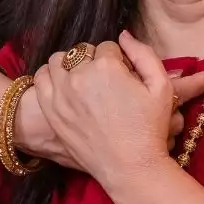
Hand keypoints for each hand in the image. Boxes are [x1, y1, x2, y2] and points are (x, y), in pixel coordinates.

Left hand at [33, 33, 203, 188]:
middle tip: (105, 81)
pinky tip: (63, 84)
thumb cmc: (149, 129)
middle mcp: (80, 76)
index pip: (108, 46)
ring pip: (59, 60)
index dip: (119, 60)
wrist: (130, 167)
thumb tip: (123, 35)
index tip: (124, 76)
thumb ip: (144, 54)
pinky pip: (41, 78)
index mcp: (107, 67)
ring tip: (83, 79)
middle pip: (83, 51)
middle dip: (95, 61)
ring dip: (70, 64)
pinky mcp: (51, 110)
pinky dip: (50, 75)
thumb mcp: (161, 87)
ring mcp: (62, 93)